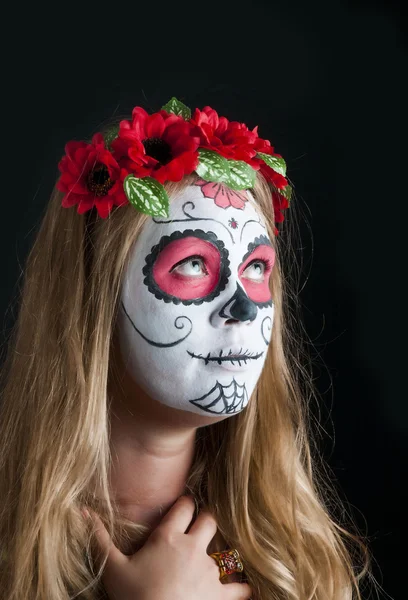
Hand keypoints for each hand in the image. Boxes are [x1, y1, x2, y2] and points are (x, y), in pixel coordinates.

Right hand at [85, 494, 251, 599]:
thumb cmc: (132, 599)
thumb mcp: (113, 569)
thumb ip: (99, 538)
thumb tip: (82, 511)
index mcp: (168, 537)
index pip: (185, 506)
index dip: (185, 504)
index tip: (184, 506)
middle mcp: (192, 548)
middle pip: (210, 519)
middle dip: (206, 521)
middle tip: (201, 528)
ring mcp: (210, 572)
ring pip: (226, 551)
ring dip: (222, 554)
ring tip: (219, 558)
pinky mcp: (222, 596)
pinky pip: (241, 587)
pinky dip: (242, 587)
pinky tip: (242, 587)